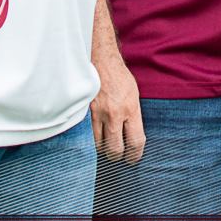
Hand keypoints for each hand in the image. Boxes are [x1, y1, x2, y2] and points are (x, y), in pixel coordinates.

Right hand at [91, 47, 145, 163]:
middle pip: (115, 148)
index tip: (133, 159)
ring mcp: (98, 114)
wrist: (101, 61)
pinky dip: (91, 141)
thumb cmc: (119, 78)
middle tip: (119, 157)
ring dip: (104, 150)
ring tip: (107, 149)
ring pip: (99, 145)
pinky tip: (95, 142)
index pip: (135, 141)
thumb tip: (133, 136)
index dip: (135, 155)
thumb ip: (133, 115)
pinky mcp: (85, 113)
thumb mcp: (134, 95)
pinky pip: (88, 135)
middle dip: (118, 156)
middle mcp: (115, 114)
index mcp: (131, 109)